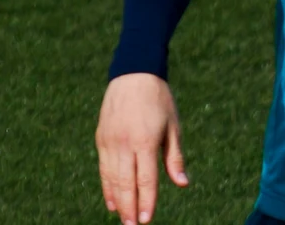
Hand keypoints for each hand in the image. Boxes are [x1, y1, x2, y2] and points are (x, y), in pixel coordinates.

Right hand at [95, 73, 189, 224]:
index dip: (147, 201)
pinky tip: (112, 201)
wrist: (134, 74)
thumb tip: (182, 184)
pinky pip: (103, 169)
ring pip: (111, 178)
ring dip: (117, 201)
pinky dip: (107, 187)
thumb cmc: (160, 100)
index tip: (148, 219)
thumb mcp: (173, 126)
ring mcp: (110, 142)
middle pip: (126, 183)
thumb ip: (174, 157)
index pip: (146, 179)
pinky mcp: (101, 139)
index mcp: (146, 141)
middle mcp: (125, 144)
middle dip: (130, 207)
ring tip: (124, 219)